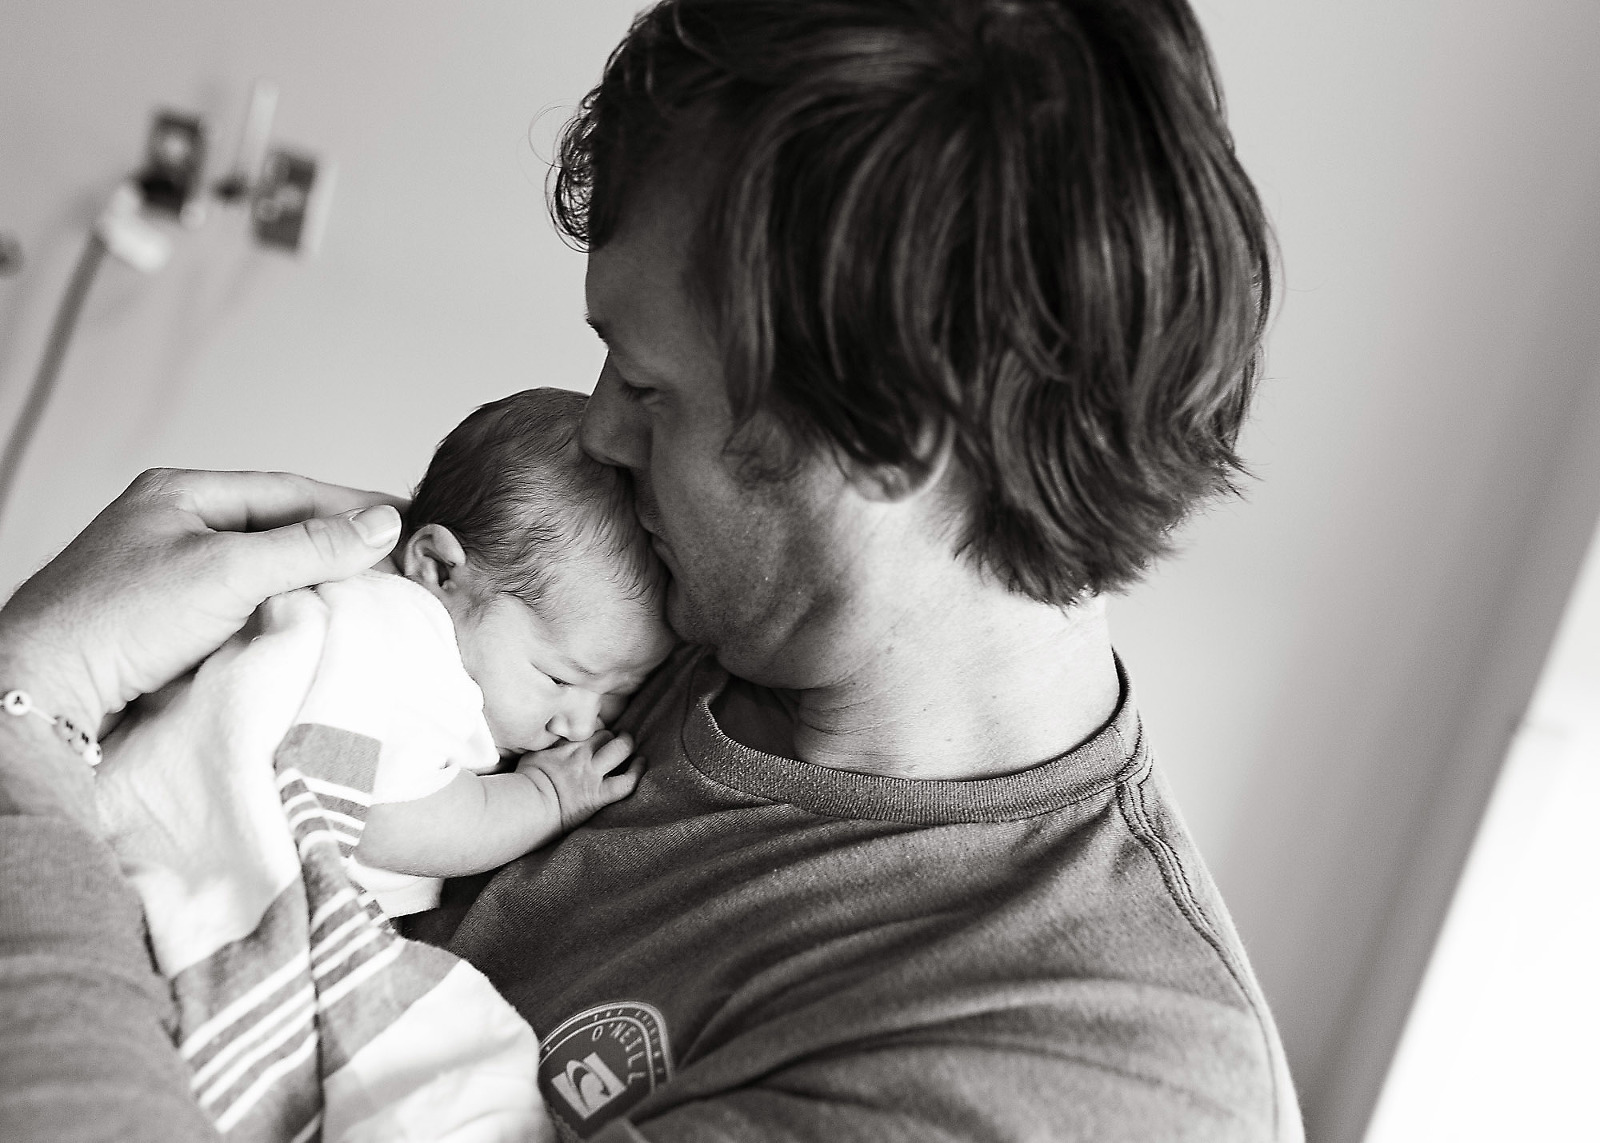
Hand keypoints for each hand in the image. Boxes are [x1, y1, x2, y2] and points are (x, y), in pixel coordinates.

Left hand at [0, 468, 403, 731]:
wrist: (43, 694)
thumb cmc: (119, 620)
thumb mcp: (229, 571)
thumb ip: (310, 545)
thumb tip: (382, 522)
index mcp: (179, 493)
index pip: (288, 489)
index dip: (351, 505)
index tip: (406, 519)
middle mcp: (171, 528)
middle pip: (276, 529)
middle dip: (335, 545)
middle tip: (393, 564)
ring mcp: (165, 577)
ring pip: (260, 571)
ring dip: (308, 584)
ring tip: (362, 597)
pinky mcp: (163, 626)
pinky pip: (239, 609)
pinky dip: (279, 616)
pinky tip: (307, 629)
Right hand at [516, 729, 641, 831]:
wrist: (527, 806)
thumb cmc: (524, 782)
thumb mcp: (532, 753)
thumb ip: (548, 743)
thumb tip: (549, 735)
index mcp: (565, 744)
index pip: (588, 727)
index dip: (593, 730)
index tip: (594, 735)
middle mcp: (581, 754)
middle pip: (605, 735)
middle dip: (610, 737)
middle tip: (612, 741)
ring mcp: (591, 774)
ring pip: (620, 749)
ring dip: (626, 745)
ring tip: (627, 745)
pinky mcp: (599, 795)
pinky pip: (626, 781)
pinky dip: (636, 772)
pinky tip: (640, 764)